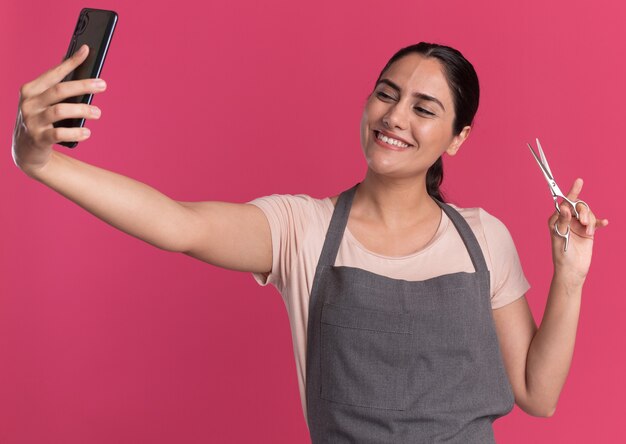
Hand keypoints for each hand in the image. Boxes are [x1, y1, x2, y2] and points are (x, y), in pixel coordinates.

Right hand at [12, 44, 105, 176]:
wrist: (26, 150)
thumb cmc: (41, 120)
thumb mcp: (45, 103)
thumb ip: (59, 90)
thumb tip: (84, 73)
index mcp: (30, 90)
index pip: (54, 73)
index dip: (71, 62)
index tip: (87, 51)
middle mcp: (29, 103)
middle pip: (59, 90)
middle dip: (83, 85)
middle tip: (103, 85)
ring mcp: (32, 121)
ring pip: (60, 111)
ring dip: (83, 110)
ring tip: (98, 112)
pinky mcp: (38, 139)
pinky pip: (59, 134)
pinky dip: (76, 132)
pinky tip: (87, 132)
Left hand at [549, 178, 608, 281]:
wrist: (573, 270)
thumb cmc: (562, 255)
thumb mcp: (560, 236)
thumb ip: (563, 221)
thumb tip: (564, 207)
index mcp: (557, 219)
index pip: (565, 202)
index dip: (572, 191)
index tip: (579, 181)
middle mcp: (567, 220)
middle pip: (580, 206)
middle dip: (584, 212)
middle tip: (584, 223)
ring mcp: (578, 225)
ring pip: (589, 214)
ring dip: (591, 221)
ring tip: (588, 233)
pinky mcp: (588, 232)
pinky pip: (596, 222)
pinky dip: (600, 222)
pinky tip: (603, 224)